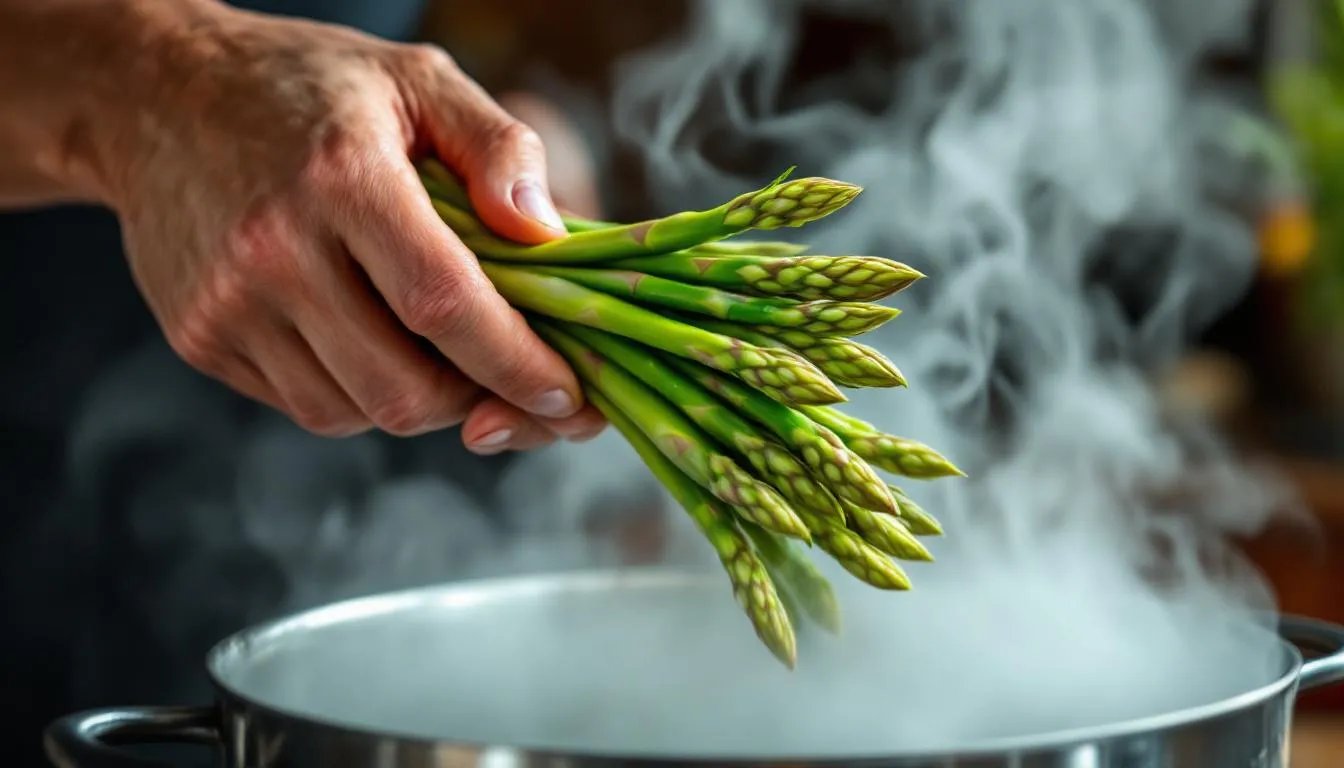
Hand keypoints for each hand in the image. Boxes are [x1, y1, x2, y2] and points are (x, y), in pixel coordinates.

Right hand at [98, 2, 604, 451]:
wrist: (155, 93)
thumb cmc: (308, 87)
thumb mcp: (419, 79)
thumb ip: (499, 148)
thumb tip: (548, 235)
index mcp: (342, 177)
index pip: (447, 305)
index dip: (517, 364)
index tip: (567, 394)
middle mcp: (273, 249)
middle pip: (402, 388)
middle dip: (477, 400)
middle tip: (509, 378)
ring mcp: (226, 303)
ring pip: (353, 412)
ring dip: (420, 401)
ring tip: (440, 351)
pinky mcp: (198, 337)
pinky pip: (305, 405)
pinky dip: (358, 394)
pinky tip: (374, 341)